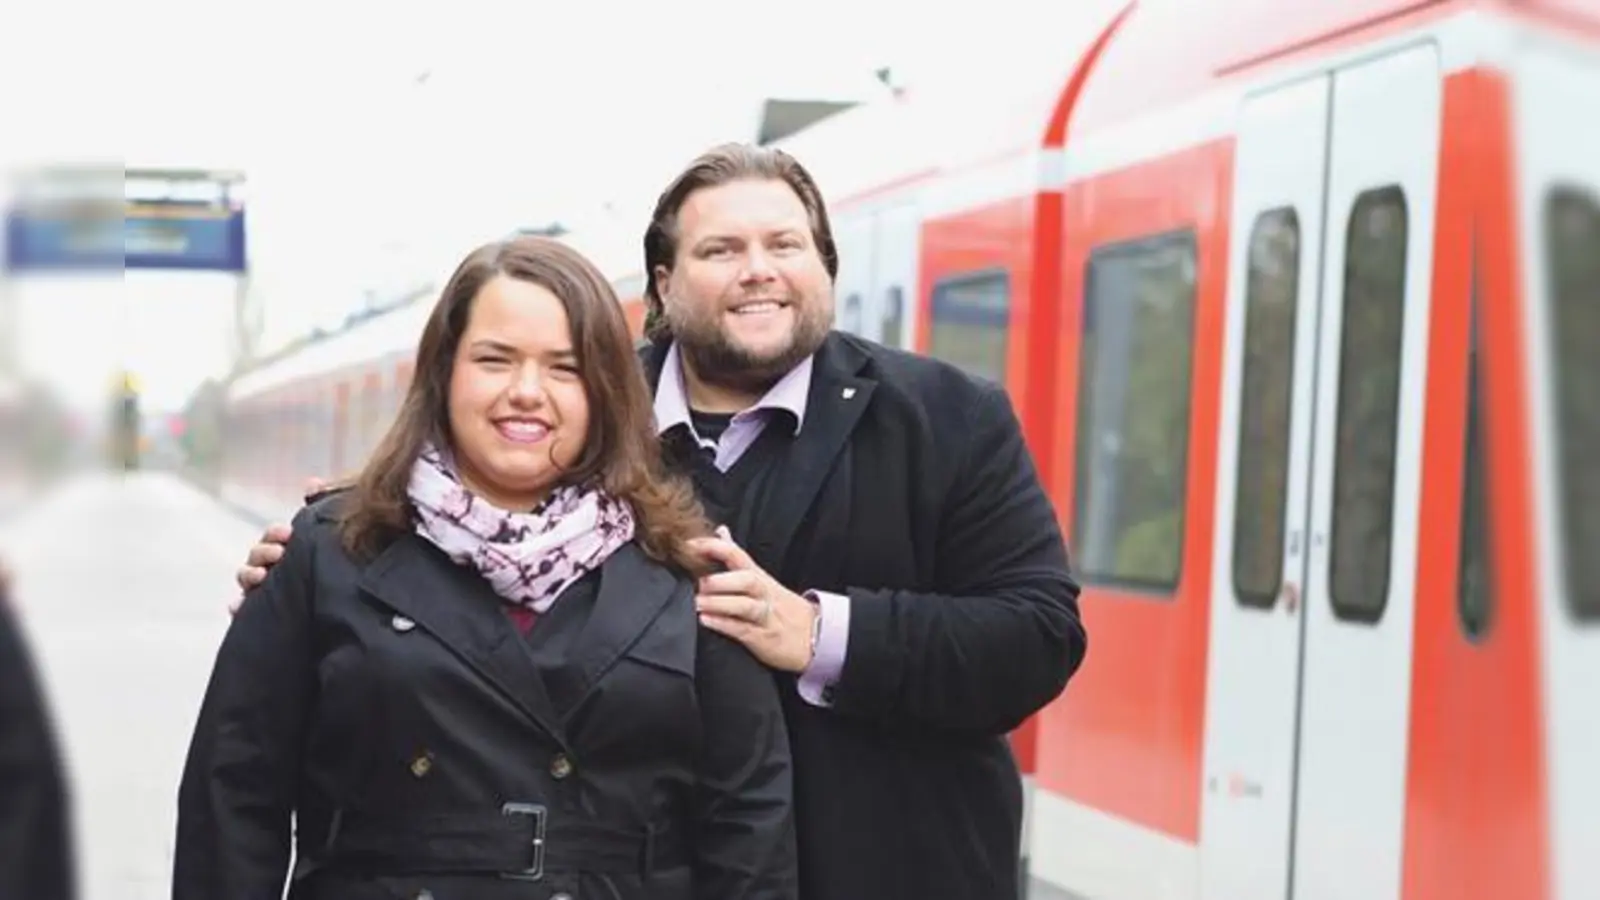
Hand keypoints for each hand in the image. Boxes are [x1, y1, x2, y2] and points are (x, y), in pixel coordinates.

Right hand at [228, 476, 328, 614]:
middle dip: (264, 552)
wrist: (338, 606)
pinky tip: (237, 606)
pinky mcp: (260, 613)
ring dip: (250, 574)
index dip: (276, 534)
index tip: (288, 533)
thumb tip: (312, 483)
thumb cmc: (329, 564)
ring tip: (261, 576)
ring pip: (247, 579)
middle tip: (279, 553)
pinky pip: (241, 610)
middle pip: (257, 556)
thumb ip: (321, 506)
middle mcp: (270, 567)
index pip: (273, 537)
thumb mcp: (327, 536)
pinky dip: (237, 606)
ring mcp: (262, 589)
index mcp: (285, 548)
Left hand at [691, 530, 816, 673]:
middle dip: (722, 579)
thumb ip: (737, 556)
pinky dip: (724, 625)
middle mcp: (762, 593)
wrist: (815, 634)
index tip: (690, 545)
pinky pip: (743, 630)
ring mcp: (764, 615)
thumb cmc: (780, 605)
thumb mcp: (761, 577)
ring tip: (697, 603)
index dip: (714, 547)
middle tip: (699, 581)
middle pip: (747, 579)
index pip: (737, 554)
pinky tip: (706, 621)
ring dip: (720, 603)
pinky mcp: (763, 637)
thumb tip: (721, 531)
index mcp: (758, 576)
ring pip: (745, 606)